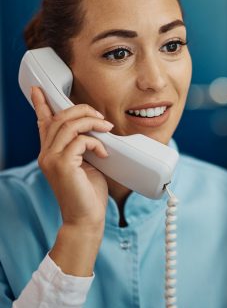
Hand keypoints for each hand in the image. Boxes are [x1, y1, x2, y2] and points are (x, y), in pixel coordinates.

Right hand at [31, 86, 112, 231]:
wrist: (86, 218)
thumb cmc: (88, 193)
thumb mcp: (85, 163)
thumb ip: (82, 146)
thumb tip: (93, 129)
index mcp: (50, 153)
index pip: (43, 123)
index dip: (41, 105)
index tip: (38, 89)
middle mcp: (46, 154)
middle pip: (59, 118)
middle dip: (82, 110)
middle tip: (99, 116)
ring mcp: (52, 159)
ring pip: (69, 125)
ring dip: (92, 122)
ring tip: (106, 128)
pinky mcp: (62, 165)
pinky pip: (80, 140)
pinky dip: (96, 142)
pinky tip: (103, 153)